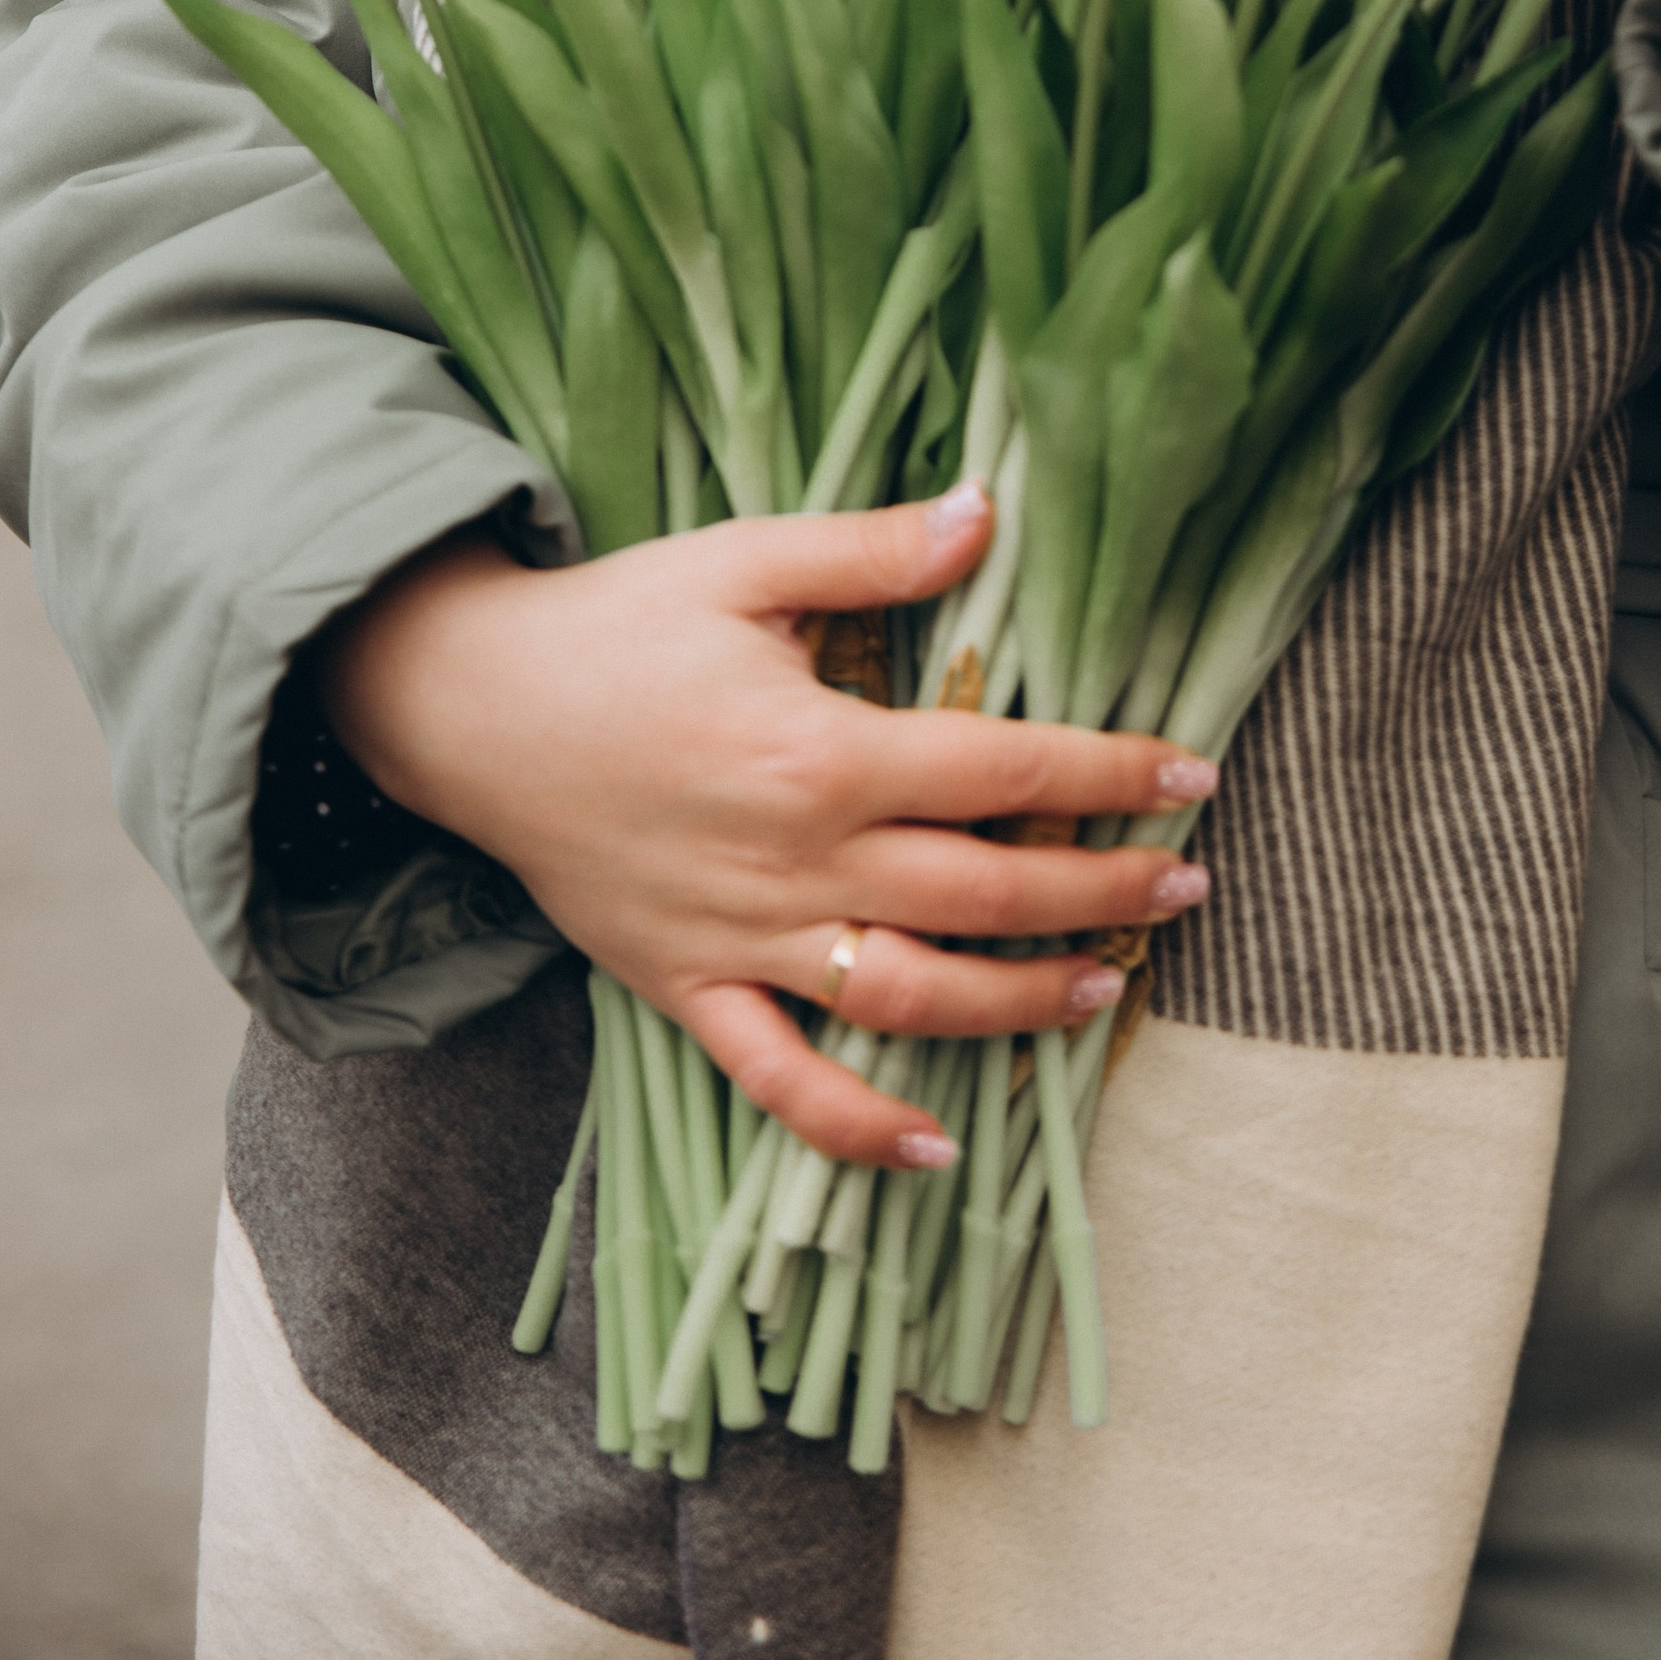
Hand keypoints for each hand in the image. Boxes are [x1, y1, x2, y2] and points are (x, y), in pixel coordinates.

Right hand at [320, 484, 1215, 1166]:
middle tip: (1188, 889)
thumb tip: (991, 510)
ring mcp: (741, 937)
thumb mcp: (745, 560)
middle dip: (1100, 894)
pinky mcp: (687, 987)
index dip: (1110, 772)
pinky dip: (856, 1127)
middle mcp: (794, 859)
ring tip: (1100, 992)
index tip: (1195, 775)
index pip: (1002, 772)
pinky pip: (779, 1079)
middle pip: (980, 891)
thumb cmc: (616, 623)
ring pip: (907, 996)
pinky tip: (936, 1150)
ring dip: (1013, 1005)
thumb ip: (872, 551)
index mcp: (820, 751)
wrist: (465, 708)